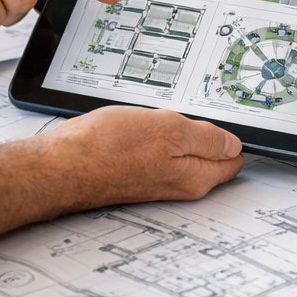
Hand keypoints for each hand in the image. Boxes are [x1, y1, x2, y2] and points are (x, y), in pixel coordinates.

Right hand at [42, 107, 244, 207]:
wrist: (61, 165)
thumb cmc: (108, 148)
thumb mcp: (169, 130)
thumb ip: (207, 138)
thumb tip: (234, 143)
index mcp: (196, 178)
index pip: (234, 158)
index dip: (235, 134)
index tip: (229, 116)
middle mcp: (180, 185)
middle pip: (210, 155)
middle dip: (206, 132)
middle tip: (187, 112)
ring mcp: (158, 180)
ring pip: (183, 151)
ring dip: (177, 132)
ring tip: (158, 117)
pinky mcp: (137, 173)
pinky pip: (158, 151)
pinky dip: (155, 135)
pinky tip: (141, 125)